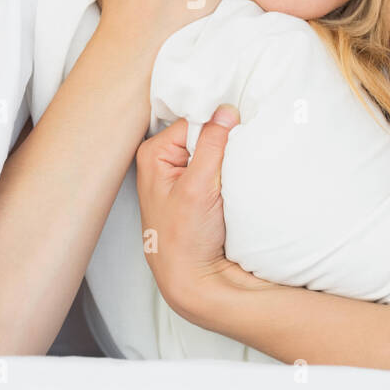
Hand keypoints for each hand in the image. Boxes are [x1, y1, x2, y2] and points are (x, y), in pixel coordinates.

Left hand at [134, 104, 272, 325]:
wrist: (194, 279)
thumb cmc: (185, 238)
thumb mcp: (198, 187)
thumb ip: (211, 145)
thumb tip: (225, 110)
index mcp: (153, 153)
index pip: (194, 121)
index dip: (217, 129)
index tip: (236, 140)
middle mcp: (163, 160)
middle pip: (203, 134)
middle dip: (222, 144)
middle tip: (233, 164)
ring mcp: (180, 175)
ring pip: (213, 151)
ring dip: (227, 160)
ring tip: (232, 178)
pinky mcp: (196, 188)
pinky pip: (217, 167)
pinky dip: (228, 173)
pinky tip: (231, 186)